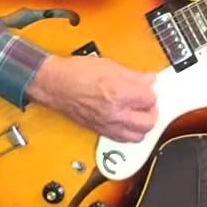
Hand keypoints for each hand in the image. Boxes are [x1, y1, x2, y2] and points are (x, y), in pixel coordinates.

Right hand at [25, 55, 157, 142]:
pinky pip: (123, 140)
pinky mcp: (100, 132)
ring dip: (142, 126)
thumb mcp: (110, 66)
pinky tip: (127, 122)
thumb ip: (134, 76)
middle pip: (149, 122)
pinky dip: (129, 133)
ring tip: (139, 114)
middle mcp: (115, 113)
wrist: (55, 84)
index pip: (150, 99)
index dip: (150, 92)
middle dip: (151, 111)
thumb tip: (149, 80)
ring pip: (138, 136)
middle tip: (146, 102)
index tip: (147, 88)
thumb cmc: (76, 73)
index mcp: (120, 94)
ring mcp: (107, 125)